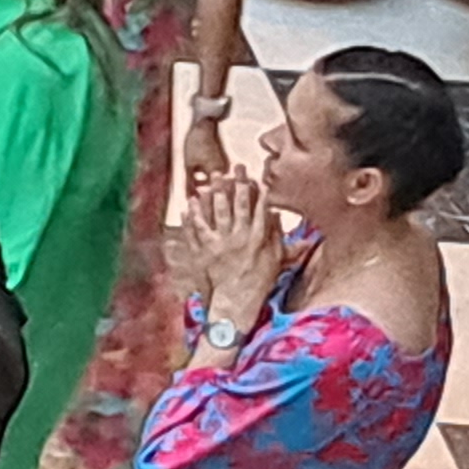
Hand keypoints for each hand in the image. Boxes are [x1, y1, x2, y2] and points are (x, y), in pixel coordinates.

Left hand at [195, 164, 286, 331]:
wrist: (237, 300)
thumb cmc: (259, 281)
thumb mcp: (276, 259)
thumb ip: (278, 237)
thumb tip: (278, 217)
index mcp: (258, 238)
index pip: (260, 209)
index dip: (258, 191)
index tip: (256, 176)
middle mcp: (239, 237)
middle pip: (238, 205)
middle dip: (237, 185)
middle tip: (235, 168)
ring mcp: (220, 243)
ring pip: (217, 213)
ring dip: (215, 194)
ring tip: (213, 178)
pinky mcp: (204, 250)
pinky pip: (197, 228)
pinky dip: (193, 215)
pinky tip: (190, 202)